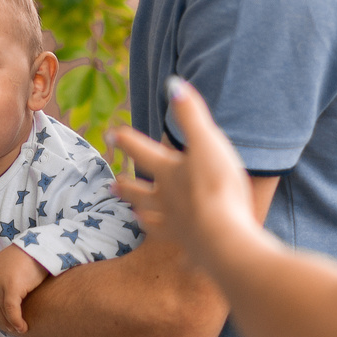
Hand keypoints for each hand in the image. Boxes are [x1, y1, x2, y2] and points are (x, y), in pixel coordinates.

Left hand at [0, 244, 49, 335]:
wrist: (38, 245)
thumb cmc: (31, 252)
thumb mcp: (15, 263)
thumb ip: (9, 274)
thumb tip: (15, 282)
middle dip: (2, 319)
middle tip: (11, 329)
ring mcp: (0, 285)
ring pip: (3, 310)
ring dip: (11, 323)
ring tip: (19, 330)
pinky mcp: (11, 290)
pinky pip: (12, 311)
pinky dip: (16, 321)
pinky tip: (22, 327)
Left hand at [110, 77, 260, 274]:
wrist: (224, 240)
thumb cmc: (217, 187)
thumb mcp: (207, 143)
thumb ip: (191, 115)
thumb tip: (173, 84)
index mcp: (168, 173)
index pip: (142, 152)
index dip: (127, 141)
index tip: (112, 134)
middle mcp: (166, 201)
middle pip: (140, 192)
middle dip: (126, 187)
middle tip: (112, 185)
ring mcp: (177, 227)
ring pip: (153, 220)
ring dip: (143, 215)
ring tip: (134, 215)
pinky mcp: (194, 248)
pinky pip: (181, 248)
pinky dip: (177, 248)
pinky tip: (176, 252)